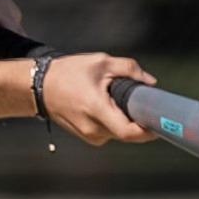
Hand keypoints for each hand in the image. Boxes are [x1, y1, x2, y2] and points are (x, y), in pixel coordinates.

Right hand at [42, 54, 156, 145]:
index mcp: (97, 109)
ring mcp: (88, 135)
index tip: (160, 123)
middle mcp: (93, 128)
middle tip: (142, 104)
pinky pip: (108, 132)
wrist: (39, 87)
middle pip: (127, 133)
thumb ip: (129, 69)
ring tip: (117, 100)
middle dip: (137, 120)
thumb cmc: (68, 73)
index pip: (129, 132)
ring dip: (124, 120)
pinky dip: (114, 122)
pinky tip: (107, 107)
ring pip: (118, 133)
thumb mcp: (100, 62)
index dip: (148, 131)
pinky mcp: (86, 136)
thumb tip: (150, 82)